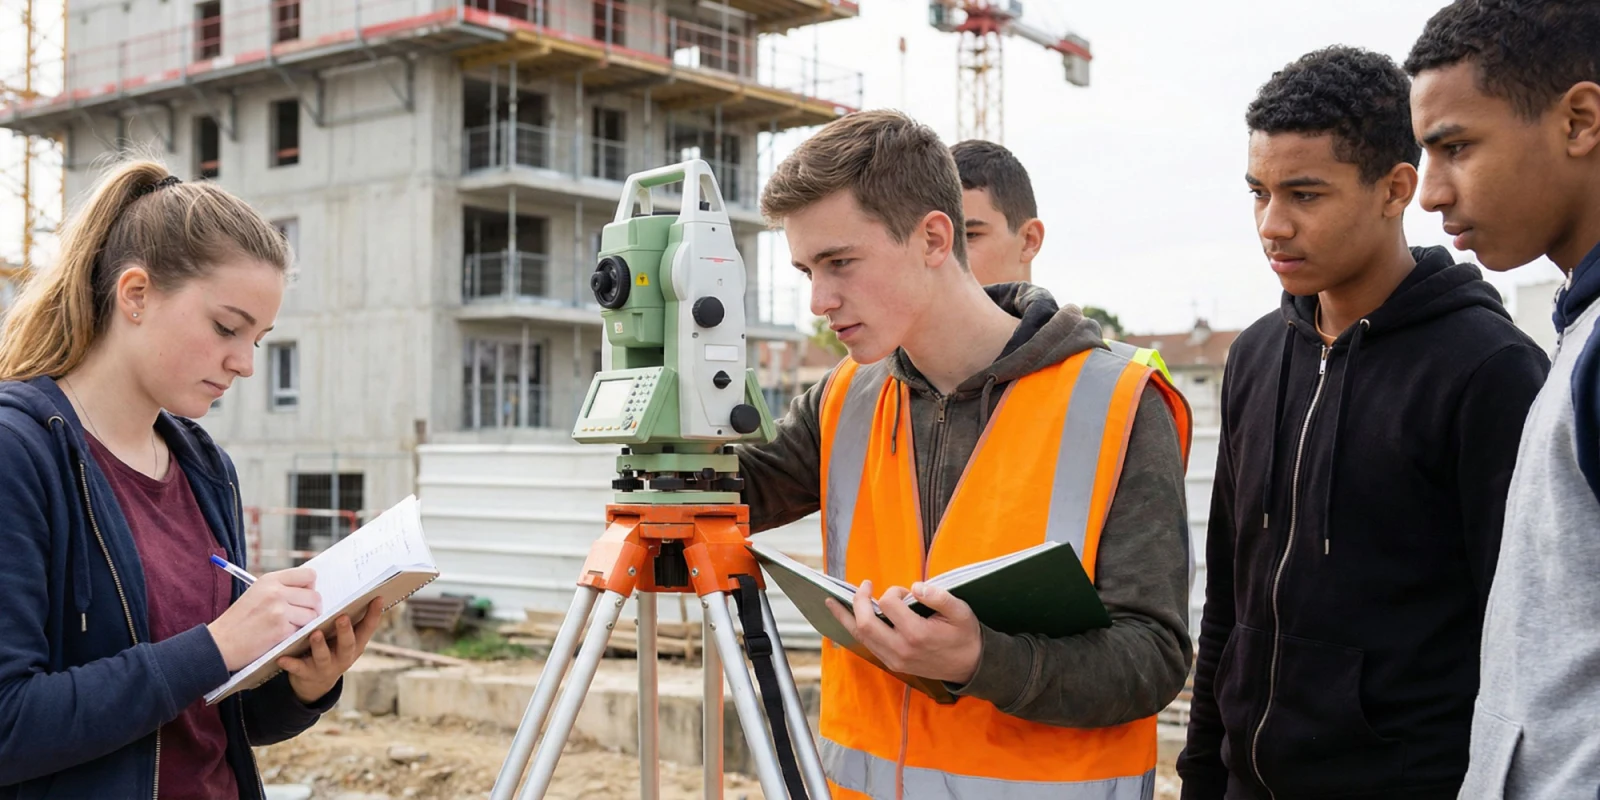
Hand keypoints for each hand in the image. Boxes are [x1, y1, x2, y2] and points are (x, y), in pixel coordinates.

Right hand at [207, 567, 321, 670]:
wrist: (219, 643)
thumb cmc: (238, 621)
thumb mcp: (257, 593)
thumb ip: (281, 588)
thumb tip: (310, 590)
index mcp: (270, 580)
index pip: (308, 575)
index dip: (310, 588)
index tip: (302, 598)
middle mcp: (276, 591)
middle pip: (315, 596)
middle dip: (312, 609)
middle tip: (300, 617)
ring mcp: (279, 610)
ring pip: (312, 614)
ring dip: (305, 623)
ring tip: (288, 627)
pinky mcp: (281, 629)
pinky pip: (302, 630)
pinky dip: (296, 635)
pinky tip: (281, 636)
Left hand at [279, 598, 383, 703]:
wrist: (315, 682)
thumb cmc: (330, 648)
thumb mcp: (343, 638)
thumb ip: (346, 621)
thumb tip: (348, 588)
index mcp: (356, 644)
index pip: (367, 628)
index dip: (374, 614)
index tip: (377, 598)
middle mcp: (344, 656)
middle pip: (347, 644)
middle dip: (345, 631)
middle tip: (342, 617)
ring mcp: (325, 667)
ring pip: (323, 657)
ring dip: (320, 645)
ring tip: (315, 634)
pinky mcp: (306, 674)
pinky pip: (298, 668)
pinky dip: (291, 663)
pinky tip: (282, 658)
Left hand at [825, 579, 981, 683]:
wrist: (971, 666)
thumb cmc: (965, 635)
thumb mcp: (961, 612)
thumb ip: (939, 597)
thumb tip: (916, 587)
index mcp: (917, 634)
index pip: (889, 605)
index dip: (893, 592)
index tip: (903, 591)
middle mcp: (901, 649)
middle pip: (865, 624)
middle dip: (858, 601)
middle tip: (863, 586)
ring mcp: (895, 659)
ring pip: (861, 637)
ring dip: (846, 617)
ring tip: (832, 603)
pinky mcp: (893, 664)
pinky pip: (867, 645)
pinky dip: (855, 630)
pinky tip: (848, 619)